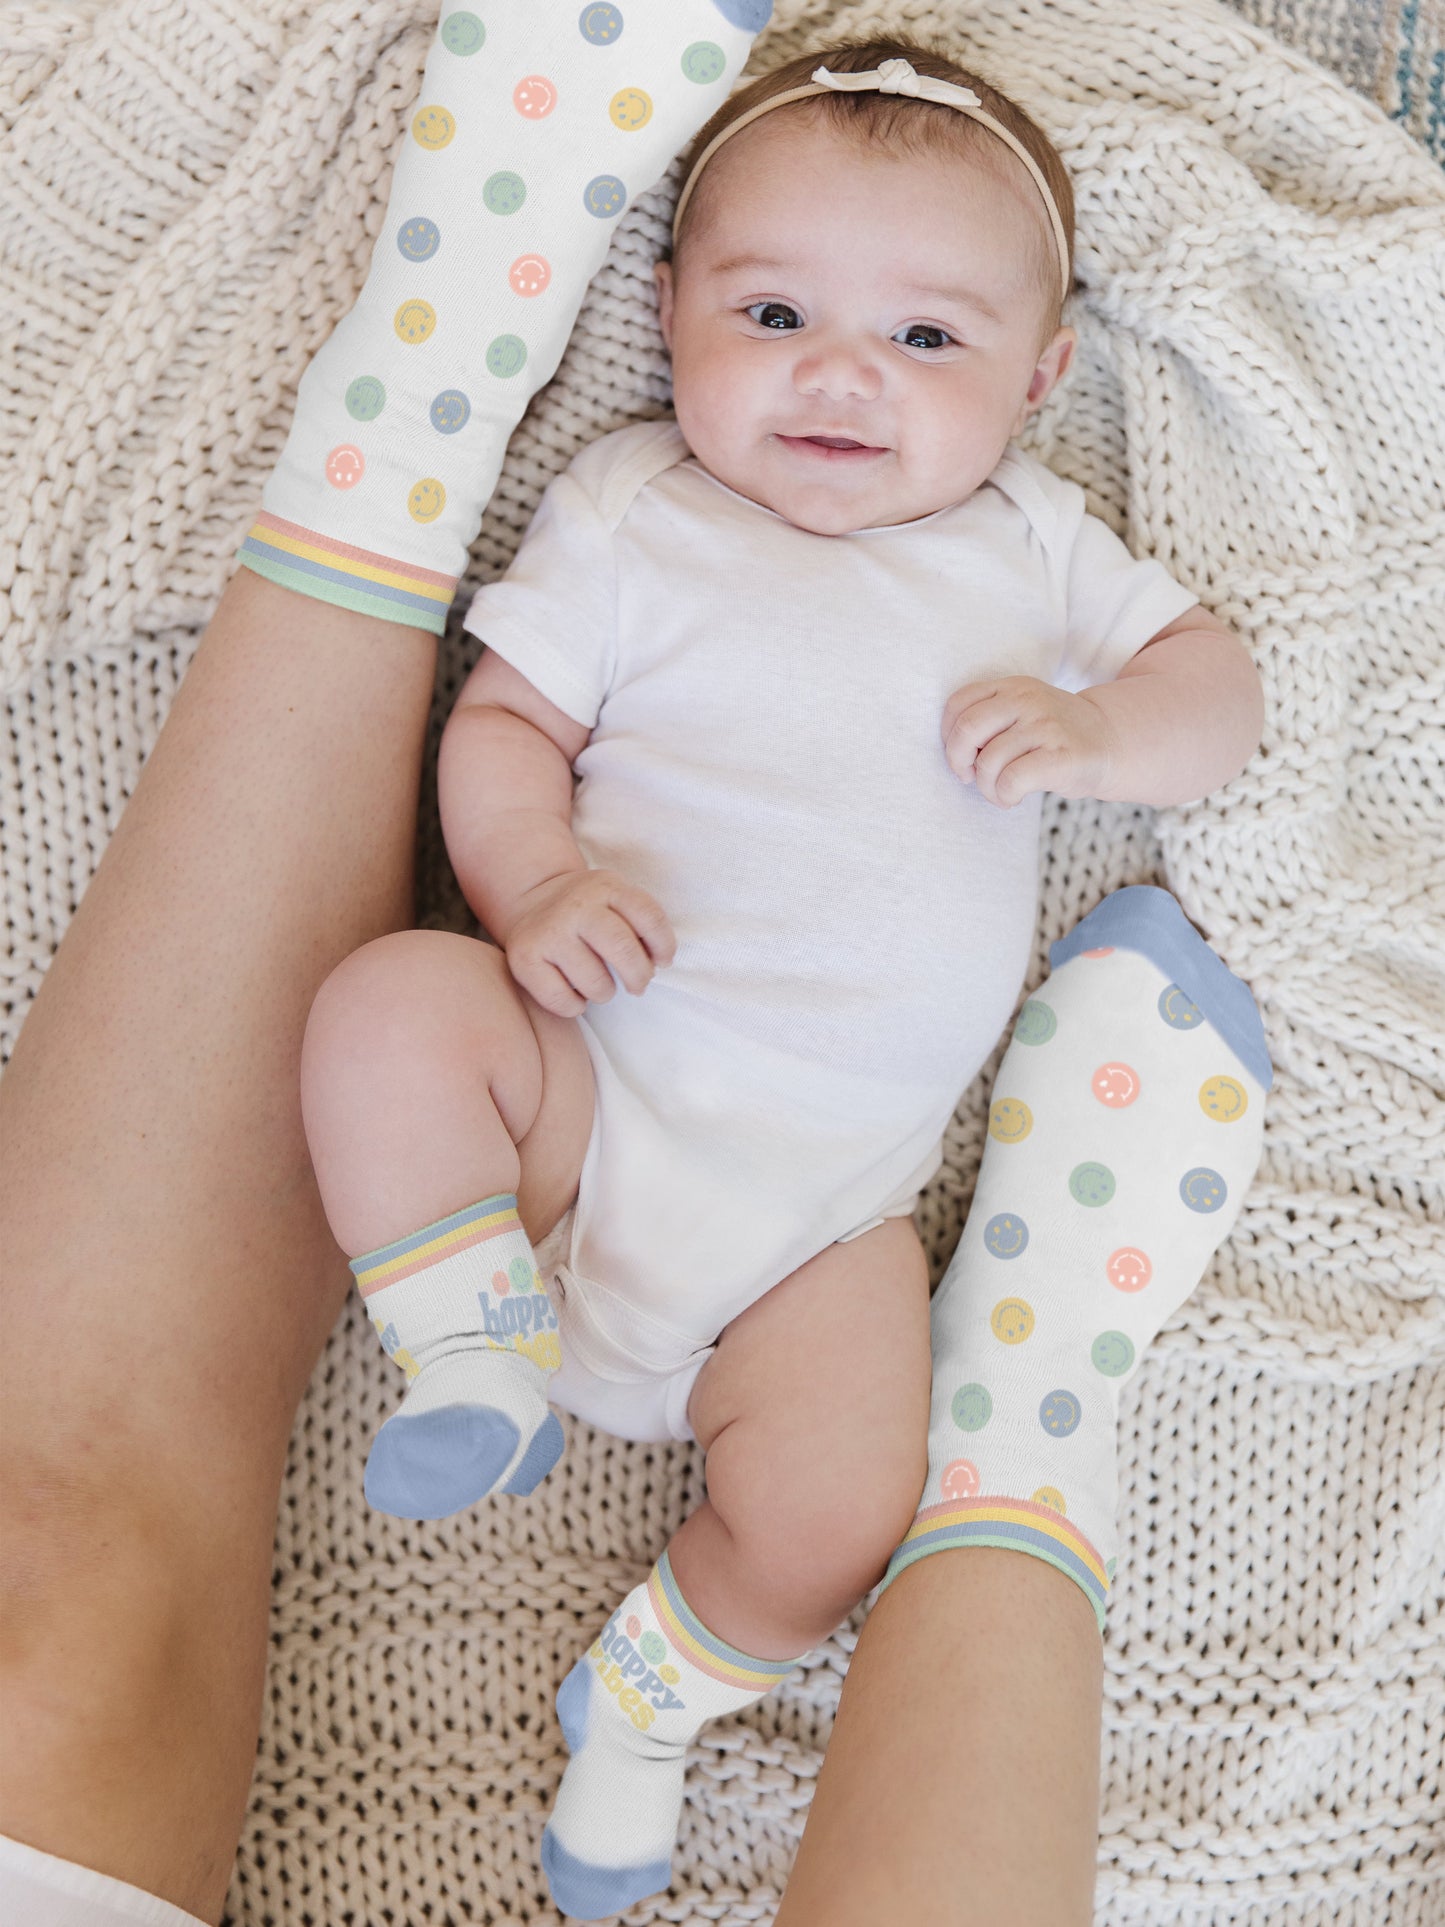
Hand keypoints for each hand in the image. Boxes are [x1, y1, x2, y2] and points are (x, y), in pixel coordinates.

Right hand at [503, 869, 676, 1017]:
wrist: (531, 900)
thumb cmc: (586, 911)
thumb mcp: (614, 898)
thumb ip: (638, 922)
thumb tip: (655, 964)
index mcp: (605, 887)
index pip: (648, 917)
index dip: (664, 945)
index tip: (662, 961)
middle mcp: (575, 906)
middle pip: (622, 949)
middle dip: (638, 976)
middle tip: (638, 985)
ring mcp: (548, 931)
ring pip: (595, 982)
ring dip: (605, 993)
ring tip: (601, 986)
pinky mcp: (524, 958)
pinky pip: (562, 1000)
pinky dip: (576, 1007)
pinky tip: (576, 996)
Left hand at [941, 677, 1114, 807]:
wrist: (1111, 742)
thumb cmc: (1053, 735)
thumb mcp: (1021, 712)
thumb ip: (989, 720)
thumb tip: (957, 756)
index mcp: (1012, 687)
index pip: (959, 703)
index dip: (949, 736)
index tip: (962, 756)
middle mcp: (1028, 700)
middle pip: (967, 729)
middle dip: (958, 761)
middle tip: (971, 777)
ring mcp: (1046, 726)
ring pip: (988, 761)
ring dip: (986, 788)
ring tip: (1000, 791)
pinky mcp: (1061, 756)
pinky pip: (1012, 780)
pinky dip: (1004, 796)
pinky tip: (1013, 798)